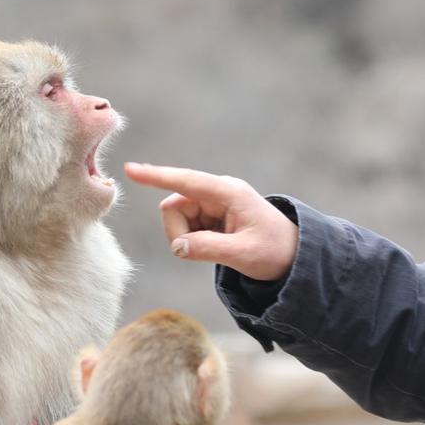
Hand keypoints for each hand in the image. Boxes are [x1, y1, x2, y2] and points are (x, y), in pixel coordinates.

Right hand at [123, 162, 299, 280]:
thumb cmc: (275, 251)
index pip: (186, 182)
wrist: (293, 255)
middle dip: (180, 233)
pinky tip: (219, 244)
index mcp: (228, 193)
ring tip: (220, 247)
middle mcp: (218, 192)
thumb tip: (178, 246)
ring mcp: (213, 202)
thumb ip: (209, 249)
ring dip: (188, 238)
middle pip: (173, 207)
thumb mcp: (244, 254)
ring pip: (176, 218)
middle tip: (209, 251)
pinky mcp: (211, 214)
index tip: (130, 169)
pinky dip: (194, 239)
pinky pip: (186, 226)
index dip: (157, 176)